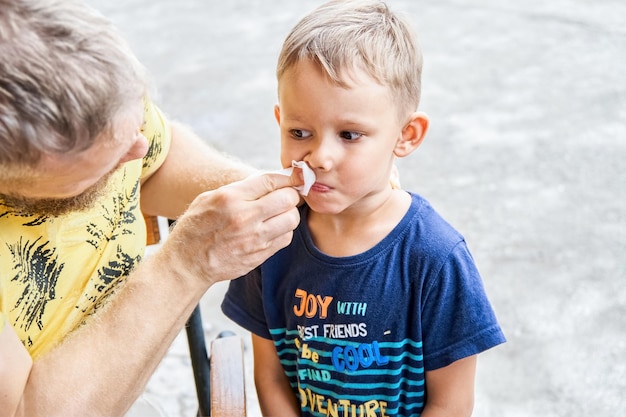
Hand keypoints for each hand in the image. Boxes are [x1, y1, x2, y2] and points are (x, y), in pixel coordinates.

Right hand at [159, 172, 301, 284]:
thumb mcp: (209, 198)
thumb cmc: (196, 227)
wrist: (187, 264)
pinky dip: (284, 231)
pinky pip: (286, 238)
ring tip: (279, 214)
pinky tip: (273, 229)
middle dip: (291, 195)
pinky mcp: (259, 255)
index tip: (291, 179)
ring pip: (291, 219)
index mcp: (230, 198)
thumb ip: (239, 189)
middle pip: (288, 199)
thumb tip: (269, 182)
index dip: (287, 178)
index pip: (271, 181)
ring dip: (289, 214)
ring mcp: (254, 239)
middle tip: (286, 197)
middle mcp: (244, 217)